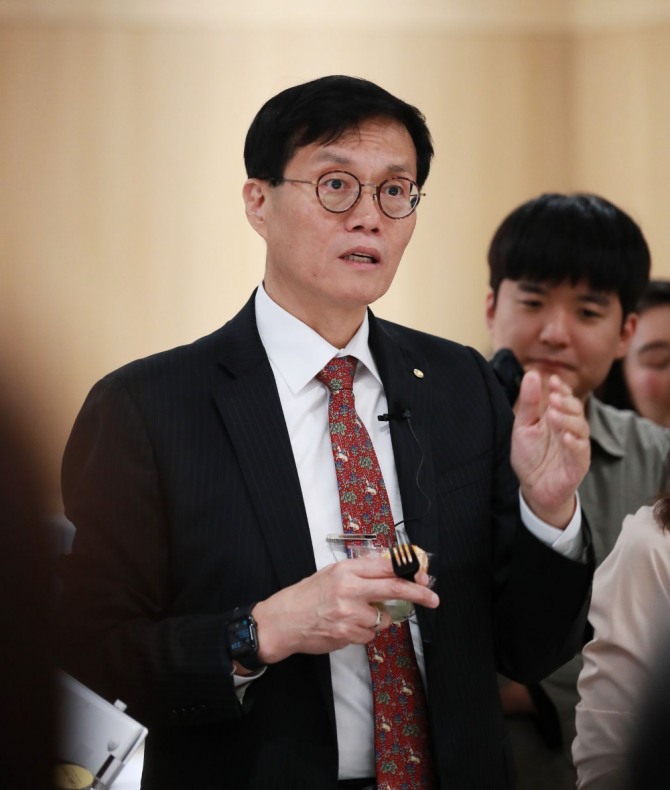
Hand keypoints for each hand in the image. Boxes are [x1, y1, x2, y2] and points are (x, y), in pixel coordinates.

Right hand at [251, 558, 438, 663]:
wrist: (282, 620)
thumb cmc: (306, 595)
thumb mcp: (332, 573)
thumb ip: (360, 572)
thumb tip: (391, 572)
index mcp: (346, 570)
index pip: (385, 567)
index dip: (408, 572)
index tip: (422, 576)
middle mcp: (349, 589)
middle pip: (394, 589)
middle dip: (418, 594)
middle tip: (432, 598)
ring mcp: (348, 614)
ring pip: (382, 619)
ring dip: (377, 620)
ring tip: (353, 615)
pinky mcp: (346, 635)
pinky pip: (369, 635)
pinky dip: (363, 633)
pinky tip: (345, 627)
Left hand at [511, 371, 589, 526]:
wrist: (533, 488)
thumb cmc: (531, 456)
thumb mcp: (524, 426)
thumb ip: (529, 402)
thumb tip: (532, 374)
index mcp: (557, 418)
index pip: (564, 398)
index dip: (561, 388)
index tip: (552, 379)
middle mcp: (569, 429)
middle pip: (575, 410)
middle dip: (566, 402)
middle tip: (554, 397)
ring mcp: (576, 447)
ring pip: (580, 428)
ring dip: (569, 420)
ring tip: (555, 414)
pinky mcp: (578, 465)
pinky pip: (580, 452)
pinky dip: (574, 443)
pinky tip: (565, 437)